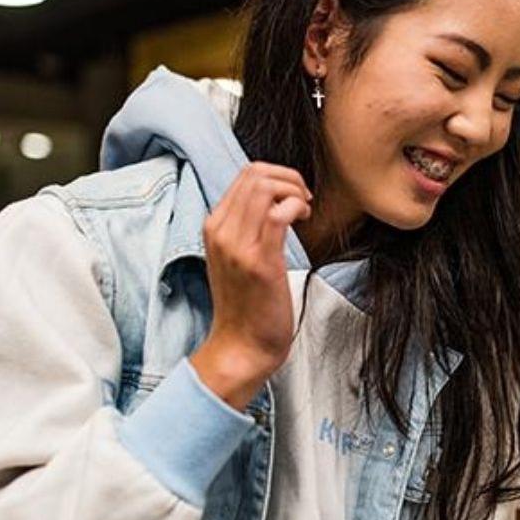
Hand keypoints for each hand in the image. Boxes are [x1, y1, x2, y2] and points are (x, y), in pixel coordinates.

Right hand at [190, 162, 311, 409]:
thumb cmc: (247, 304)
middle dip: (289, 177)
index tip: (294, 195)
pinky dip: (298, 207)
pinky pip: (279, 213)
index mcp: (214, 227)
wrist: (242, 346)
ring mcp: (237, 245)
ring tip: (304, 211)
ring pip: (265, 186)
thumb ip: (247, 226)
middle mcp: (220, 231)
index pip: (245, 175)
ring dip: (295, 191)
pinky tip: (304, 220)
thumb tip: (275, 200)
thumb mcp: (236, 257)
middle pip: (255, 173)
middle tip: (304, 199)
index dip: (278, 176)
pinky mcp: (259, 261)